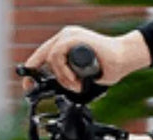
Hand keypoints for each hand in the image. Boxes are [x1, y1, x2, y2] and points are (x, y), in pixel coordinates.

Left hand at [23, 26, 149, 91]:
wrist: (125, 58)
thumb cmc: (110, 67)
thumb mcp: (85, 76)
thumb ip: (73, 80)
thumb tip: (64, 91)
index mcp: (66, 45)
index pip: (42, 57)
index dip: (32, 71)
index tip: (28, 87)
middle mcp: (65, 37)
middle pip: (44, 58)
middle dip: (53, 78)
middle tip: (72, 88)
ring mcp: (68, 35)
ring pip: (51, 58)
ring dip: (62, 77)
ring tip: (77, 85)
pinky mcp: (74, 37)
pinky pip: (58, 55)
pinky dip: (64, 71)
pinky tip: (76, 80)